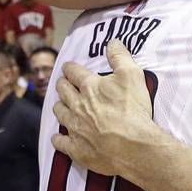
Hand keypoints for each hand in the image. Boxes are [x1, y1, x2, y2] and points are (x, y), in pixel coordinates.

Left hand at [52, 39, 153, 175]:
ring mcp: (76, 128)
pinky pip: (61, 142)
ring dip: (59, 107)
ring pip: (60, 114)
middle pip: (63, 92)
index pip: (74, 72)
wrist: (134, 145)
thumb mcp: (132, 75)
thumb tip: (112, 42)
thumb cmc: (133, 109)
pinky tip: (57, 137)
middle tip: (62, 83)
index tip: (68, 66)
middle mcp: (78, 106)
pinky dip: (58, 138)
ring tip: (60, 104)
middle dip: (61, 85)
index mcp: (90, 87)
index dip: (70, 68)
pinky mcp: (77, 148)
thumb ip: (120, 56)